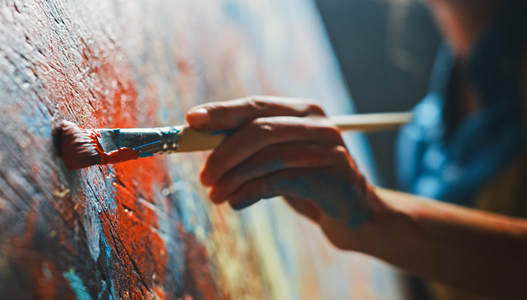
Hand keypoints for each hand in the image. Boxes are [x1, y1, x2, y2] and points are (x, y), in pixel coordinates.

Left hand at [187, 96, 385, 248]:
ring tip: (215, 195)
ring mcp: (330, 150)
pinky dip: (252, 192)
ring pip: (268, 157)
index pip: (256, 105)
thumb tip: (197, 138)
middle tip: (203, 176)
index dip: (222, 112)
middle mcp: (319, 124)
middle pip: (260, 130)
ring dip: (234, 177)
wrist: (356, 214)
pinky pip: (282, 181)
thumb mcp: (277, 159)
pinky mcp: (334, 179)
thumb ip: (247, 146)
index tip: (191, 120)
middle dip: (224, 153)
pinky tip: (236, 202)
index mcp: (303, 111)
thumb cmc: (306, 182)